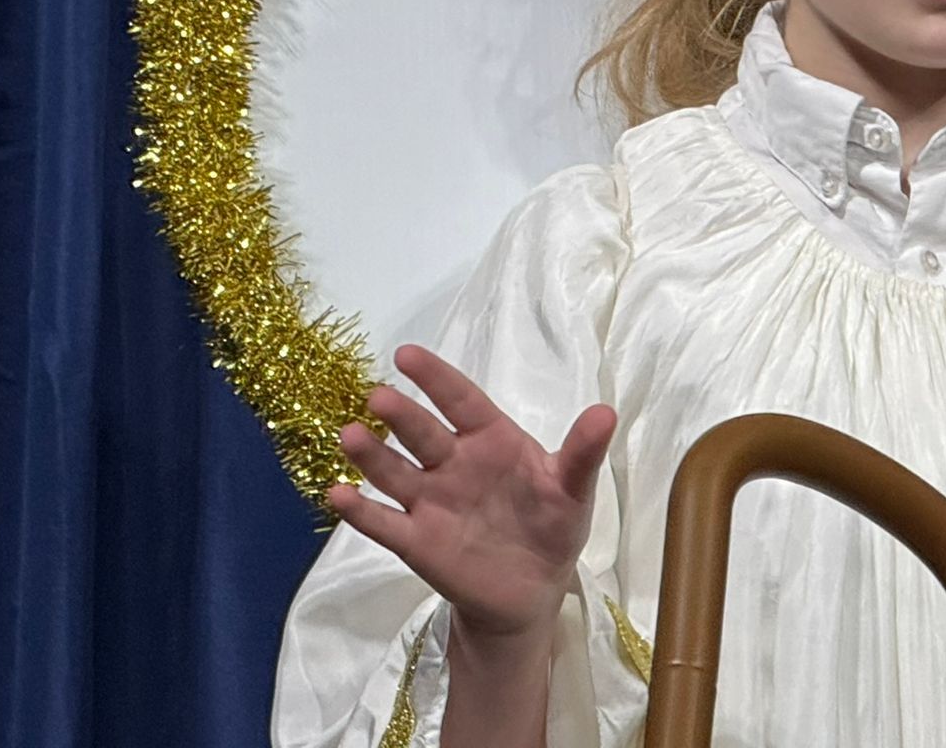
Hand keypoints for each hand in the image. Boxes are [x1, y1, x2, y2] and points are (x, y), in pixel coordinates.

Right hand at [329, 344, 618, 641]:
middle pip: (423, 433)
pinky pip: (384, 524)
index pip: (462, 401)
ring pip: (395, 472)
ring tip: (351, 435)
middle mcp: (454, 464)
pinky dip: (360, 511)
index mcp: (491, 440)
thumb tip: (607, 412)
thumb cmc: (552, 526)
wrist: (532, 591)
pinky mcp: (417, 541)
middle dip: (401, 415)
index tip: (406, 354)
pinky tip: (338, 494)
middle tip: (377, 395)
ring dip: (372, 455)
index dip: (436, 378)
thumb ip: (583, 452)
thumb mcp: (573, 489)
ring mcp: (431, 501)